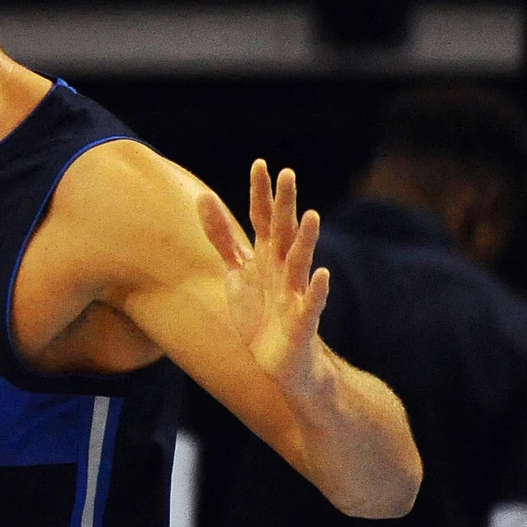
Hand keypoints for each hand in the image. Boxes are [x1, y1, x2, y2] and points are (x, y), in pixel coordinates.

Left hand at [198, 160, 331, 394]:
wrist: (281, 363)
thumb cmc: (261, 313)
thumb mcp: (237, 271)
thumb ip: (222, 237)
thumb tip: (203, 197)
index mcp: (267, 257)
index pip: (262, 219)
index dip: (260, 194)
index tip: (259, 164)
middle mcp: (283, 270)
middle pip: (283, 232)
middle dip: (284, 204)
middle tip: (287, 173)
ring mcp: (295, 294)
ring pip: (301, 262)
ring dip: (306, 240)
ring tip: (311, 215)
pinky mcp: (302, 322)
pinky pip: (312, 304)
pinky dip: (317, 290)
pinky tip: (322, 275)